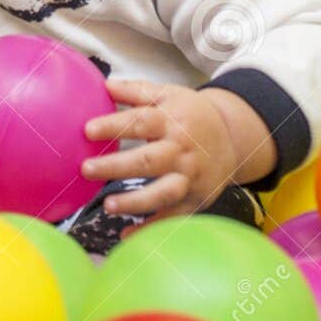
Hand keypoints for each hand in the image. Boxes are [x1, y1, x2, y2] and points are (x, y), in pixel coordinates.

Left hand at [81, 81, 274, 218]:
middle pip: (148, 161)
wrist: (233, 137)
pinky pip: (173, 217)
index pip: (141, 122)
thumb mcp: (169, 94)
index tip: (87, 130)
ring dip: (136, 202)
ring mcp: (190, 177)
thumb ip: (137, 91)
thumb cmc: (191, 114)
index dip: (115, 126)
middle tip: (86, 169)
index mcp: (172, 121)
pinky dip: (151, 228)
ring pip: (163, 193)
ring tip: (108, 206)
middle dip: (117, 166)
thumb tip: (104, 84)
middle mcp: (181, 151)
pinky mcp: (195, 199)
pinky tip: (127, 235)